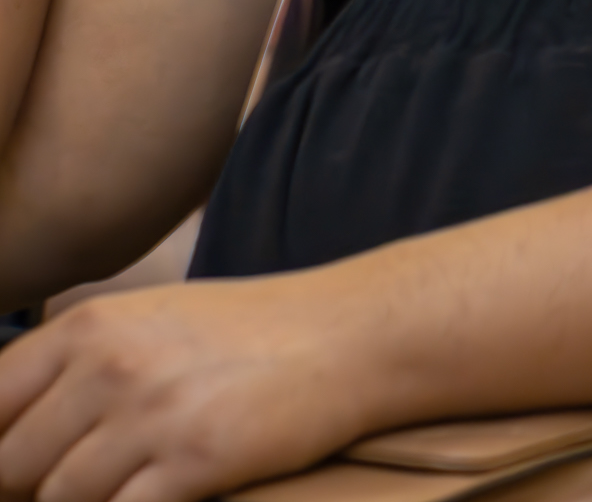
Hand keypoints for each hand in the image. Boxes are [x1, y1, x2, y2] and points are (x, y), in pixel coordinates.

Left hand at [0, 273, 369, 501]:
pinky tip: (159, 493)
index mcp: (92, 325)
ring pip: (60, 499)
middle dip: (31, 487)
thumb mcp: (151, 323)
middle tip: (77, 479)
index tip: (18, 465)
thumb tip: (14, 440)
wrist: (342, 334)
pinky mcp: (195, 461)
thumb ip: (79, 368)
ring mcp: (152, 414)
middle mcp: (111, 365)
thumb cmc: (247, 331)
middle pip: (12, 463)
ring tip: (128, 483)